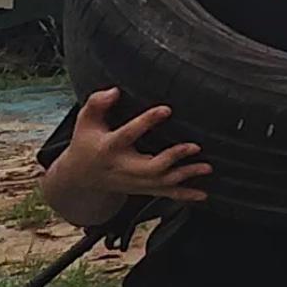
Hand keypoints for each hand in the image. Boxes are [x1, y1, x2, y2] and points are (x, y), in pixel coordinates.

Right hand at [47, 88, 209, 202]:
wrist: (80, 178)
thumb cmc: (87, 143)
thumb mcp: (86, 122)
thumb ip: (96, 104)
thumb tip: (114, 91)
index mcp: (109, 148)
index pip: (128, 135)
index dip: (146, 122)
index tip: (167, 109)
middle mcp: (123, 167)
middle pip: (150, 167)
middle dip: (172, 158)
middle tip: (194, 146)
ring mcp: (133, 181)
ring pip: (161, 183)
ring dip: (185, 175)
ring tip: (207, 167)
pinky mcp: (141, 189)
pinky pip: (164, 194)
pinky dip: (184, 195)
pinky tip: (203, 194)